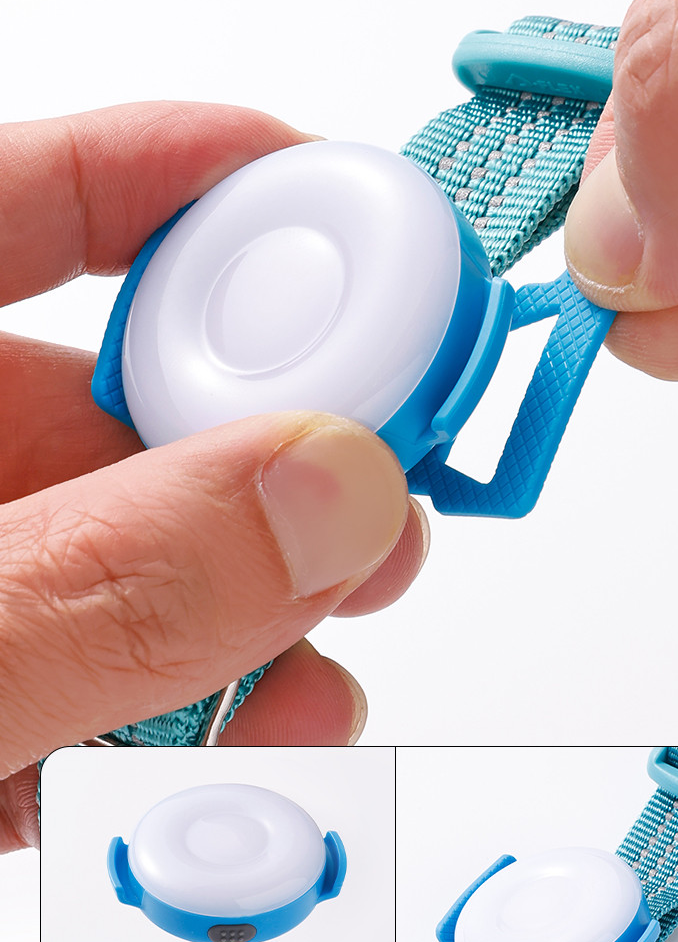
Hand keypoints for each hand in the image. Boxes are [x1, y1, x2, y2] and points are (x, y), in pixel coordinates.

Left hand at [0, 102, 427, 849]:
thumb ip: (94, 588)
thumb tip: (321, 494)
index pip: (10, 203)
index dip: (165, 171)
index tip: (317, 186)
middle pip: (99, 402)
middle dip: (261, 451)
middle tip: (376, 497)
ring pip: (104, 563)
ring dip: (232, 622)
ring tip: (306, 687)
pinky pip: (65, 691)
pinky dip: (151, 734)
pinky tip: (209, 770)